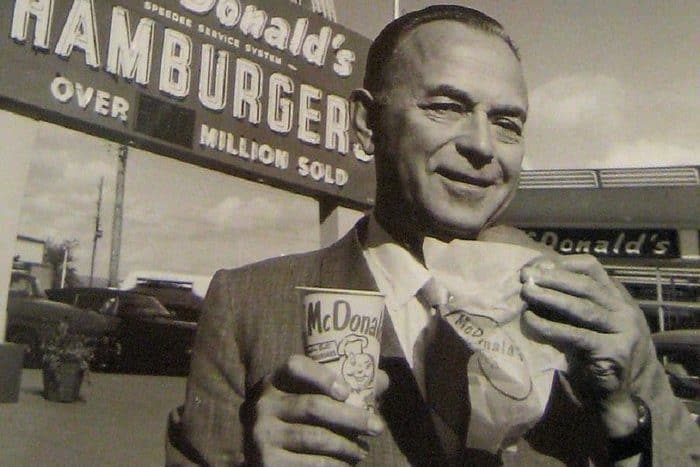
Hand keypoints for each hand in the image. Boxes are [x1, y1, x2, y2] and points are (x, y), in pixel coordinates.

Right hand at [249, 354, 387, 465]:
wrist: (264, 456)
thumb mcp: (308, 397)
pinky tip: (345, 465)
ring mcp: (262, 434)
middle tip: (376, 427)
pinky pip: (310, 464)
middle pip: (313, 406)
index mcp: (275, 380)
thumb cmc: (296, 420)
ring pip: (315, 437)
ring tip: (363, 450)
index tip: (348, 392)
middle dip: (351, 417)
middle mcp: (264, 404)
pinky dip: (333, 465)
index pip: (296, 366)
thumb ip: (342, 387)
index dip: (322, 376)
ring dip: (346, 445)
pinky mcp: (267, 462)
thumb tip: (382, 381)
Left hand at [520, 255, 651, 436]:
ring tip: (526, 292)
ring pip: (583, 308)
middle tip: (526, 276)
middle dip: (553, 278)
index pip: (592, 268)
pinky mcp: (613, 352)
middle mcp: (624, 310)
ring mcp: (623, 331)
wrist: (618, 395)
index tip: (536, 266)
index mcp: (617, 297)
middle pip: (586, 285)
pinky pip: (576, 335)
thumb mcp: (585, 323)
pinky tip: (531, 320)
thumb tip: (532, 279)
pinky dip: (550, 327)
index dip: (563, 264)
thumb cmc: (594, 354)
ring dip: (550, 297)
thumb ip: (569, 302)